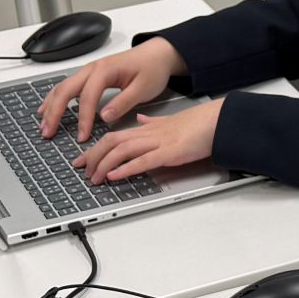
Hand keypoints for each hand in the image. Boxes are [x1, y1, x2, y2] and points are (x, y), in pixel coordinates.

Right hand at [38, 39, 181, 142]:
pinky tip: (48, 109)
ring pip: (62, 87)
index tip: (82, 137)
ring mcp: (88, 71)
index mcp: (105, 70)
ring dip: (51, 106)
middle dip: (54, 112)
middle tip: (48, 132)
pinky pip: (67, 86)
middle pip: (65, 90)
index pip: (87, 97)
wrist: (157, 54)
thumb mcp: (143, 88)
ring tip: (44, 125)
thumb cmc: (152, 69)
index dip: (83, 119)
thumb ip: (123, 102)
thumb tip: (104, 117)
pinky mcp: (90, 75)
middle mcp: (92, 68)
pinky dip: (55, 98)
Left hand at [72, 99, 220, 182]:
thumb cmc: (198, 124)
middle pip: (111, 142)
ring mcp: (158, 143)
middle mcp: (148, 134)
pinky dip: (126, 168)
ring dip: (105, 164)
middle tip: (82, 171)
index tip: (81, 160)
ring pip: (123, 150)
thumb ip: (153, 122)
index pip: (113, 137)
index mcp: (147, 129)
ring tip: (95, 178)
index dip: (94, 148)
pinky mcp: (170, 153)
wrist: (217, 121)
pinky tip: (115, 176)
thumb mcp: (170, 122)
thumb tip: (141, 119)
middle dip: (93, 157)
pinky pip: (143, 161)